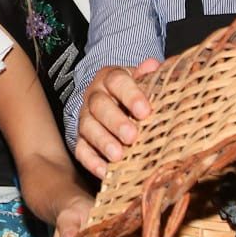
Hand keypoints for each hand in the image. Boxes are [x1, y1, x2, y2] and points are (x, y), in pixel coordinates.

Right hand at [74, 60, 157, 177]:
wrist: (115, 102)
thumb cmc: (135, 95)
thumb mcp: (144, 82)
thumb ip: (150, 76)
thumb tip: (154, 65)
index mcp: (111, 78)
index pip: (117, 81)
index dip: (130, 95)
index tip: (145, 111)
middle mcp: (94, 96)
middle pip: (99, 105)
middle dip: (115, 121)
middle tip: (132, 136)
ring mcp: (85, 118)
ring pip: (88, 127)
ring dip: (103, 142)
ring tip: (118, 156)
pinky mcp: (81, 139)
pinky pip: (81, 150)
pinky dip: (91, 161)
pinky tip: (104, 171)